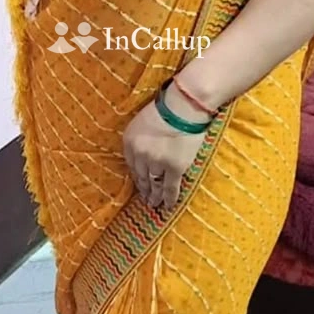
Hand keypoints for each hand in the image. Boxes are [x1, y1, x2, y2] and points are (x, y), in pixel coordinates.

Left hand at [123, 97, 206, 211]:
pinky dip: (169, 199)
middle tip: (145, 200)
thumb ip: (140, 138)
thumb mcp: (142, 121)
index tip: (139, 184)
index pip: (131, 164)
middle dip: (144, 189)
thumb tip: (145, 152)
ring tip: (155, 205)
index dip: (136, 176)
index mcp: (129, 141)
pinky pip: (170, 188)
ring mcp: (156, 163)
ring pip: (154, 184)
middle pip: (141, 176)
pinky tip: (168, 207)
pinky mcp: (174, 168)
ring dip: (155, 196)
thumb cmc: (167, 108)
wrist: (184, 106)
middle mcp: (140, 154)